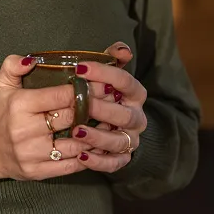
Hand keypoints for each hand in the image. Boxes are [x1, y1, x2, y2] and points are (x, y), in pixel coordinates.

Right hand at [0, 54, 105, 181]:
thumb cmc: (2, 113)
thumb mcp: (1, 84)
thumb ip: (13, 65)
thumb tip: (32, 59)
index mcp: (20, 105)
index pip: (60, 96)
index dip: (83, 89)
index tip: (100, 84)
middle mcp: (25, 130)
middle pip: (71, 118)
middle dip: (94, 108)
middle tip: (113, 100)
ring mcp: (32, 154)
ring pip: (75, 144)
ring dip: (96, 135)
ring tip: (111, 123)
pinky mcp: (38, 172)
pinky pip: (71, 165)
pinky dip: (88, 157)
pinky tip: (99, 146)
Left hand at [48, 42, 147, 168]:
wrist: (111, 125)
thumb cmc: (103, 94)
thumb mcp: (106, 74)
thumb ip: (112, 58)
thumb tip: (123, 49)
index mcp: (135, 94)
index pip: (125, 81)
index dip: (105, 73)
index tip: (80, 68)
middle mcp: (136, 117)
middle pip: (125, 115)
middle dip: (103, 109)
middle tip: (82, 104)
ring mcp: (130, 139)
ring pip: (119, 141)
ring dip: (98, 137)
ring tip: (77, 132)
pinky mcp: (122, 158)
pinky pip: (114, 163)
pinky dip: (98, 162)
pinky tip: (81, 157)